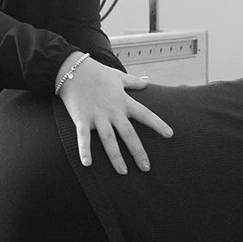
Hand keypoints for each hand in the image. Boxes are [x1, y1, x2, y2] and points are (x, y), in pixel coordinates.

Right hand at [57, 55, 173, 173]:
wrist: (72, 69)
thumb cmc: (97, 73)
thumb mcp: (118, 76)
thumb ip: (133, 82)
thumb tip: (147, 81)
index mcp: (124, 101)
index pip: (145, 114)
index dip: (158, 124)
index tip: (170, 135)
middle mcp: (113, 111)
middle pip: (129, 134)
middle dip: (138, 152)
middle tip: (146, 168)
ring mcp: (97, 116)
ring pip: (109, 140)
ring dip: (116, 157)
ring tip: (123, 172)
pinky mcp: (81, 119)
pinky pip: (83, 137)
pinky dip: (85, 150)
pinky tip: (87, 164)